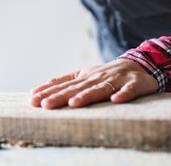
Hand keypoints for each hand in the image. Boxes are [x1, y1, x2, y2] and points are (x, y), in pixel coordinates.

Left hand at [29, 59, 158, 108]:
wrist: (138, 65)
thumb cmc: (106, 74)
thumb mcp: (83, 75)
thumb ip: (63, 81)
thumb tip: (39, 88)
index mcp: (85, 77)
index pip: (64, 85)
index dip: (49, 92)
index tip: (33, 99)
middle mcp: (97, 78)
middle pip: (78, 88)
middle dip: (61, 96)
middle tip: (46, 105)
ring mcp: (116, 80)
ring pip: (100, 89)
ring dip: (87, 96)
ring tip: (74, 103)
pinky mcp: (134, 84)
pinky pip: (128, 90)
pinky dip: (123, 95)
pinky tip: (116, 100)